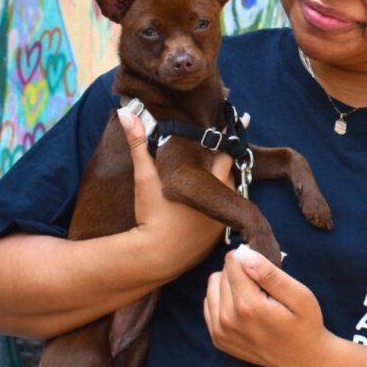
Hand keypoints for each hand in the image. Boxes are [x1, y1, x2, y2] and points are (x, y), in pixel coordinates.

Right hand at [117, 108, 233, 277]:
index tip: (241, 118)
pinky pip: (224, 210)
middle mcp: (222, 195)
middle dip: (222, 158)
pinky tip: (206, 197)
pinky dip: (218, 201)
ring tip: (208, 171)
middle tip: (217, 146)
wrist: (155, 255)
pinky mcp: (220, 232)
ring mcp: (224, 215)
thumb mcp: (145, 177)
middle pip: (228, 168)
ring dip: (220, 179)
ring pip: (228, 188)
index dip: (226, 136)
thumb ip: (139, 143)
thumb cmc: (151, 214)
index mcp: (208, 178)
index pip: (225, 150)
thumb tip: (125, 111)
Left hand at [203, 244, 333, 366]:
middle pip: (222, 273)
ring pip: (213, 286)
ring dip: (230, 284)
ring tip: (253, 294)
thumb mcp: (300, 296)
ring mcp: (220, 332)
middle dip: (240, 271)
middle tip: (262, 285)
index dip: (249, 258)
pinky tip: (243, 307)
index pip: (233, 262)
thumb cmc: (305, 324)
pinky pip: (210, 303)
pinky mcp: (217, 339)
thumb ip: (270, 274)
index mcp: (248, 306)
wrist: (304, 360)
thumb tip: (244, 254)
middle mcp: (228, 319)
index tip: (264, 267)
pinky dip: (224, 299)